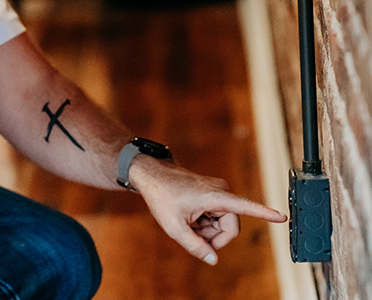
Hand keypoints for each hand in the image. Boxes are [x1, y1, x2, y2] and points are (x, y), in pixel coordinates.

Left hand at [130, 156, 286, 264]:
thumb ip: (195, 246)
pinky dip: (205, 222)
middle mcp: (221, 192)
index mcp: (215, 197)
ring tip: (188, 222)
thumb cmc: (162, 196)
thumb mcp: (174, 227)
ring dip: (208, 229)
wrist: (152, 175)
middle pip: (231, 227)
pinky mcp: (214, 193)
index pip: (246, 207)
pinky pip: (217, 216)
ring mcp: (217, 192)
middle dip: (214, 237)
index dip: (265, 214)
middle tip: (193, 235)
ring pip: (223, 223)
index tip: (282, 217)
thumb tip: (214, 259)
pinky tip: (190, 216)